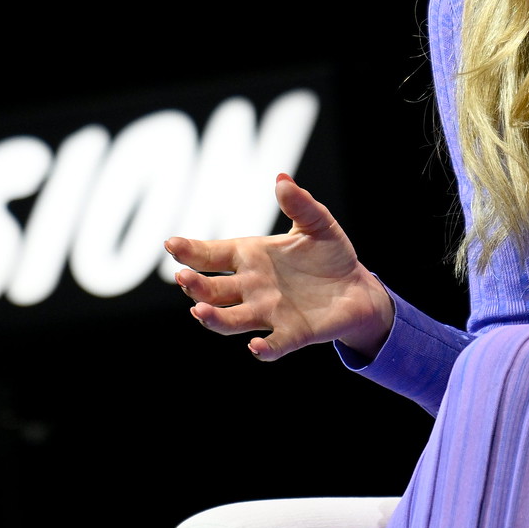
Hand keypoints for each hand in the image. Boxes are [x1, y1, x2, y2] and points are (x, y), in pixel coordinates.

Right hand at [165, 173, 393, 361]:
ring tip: (200, 311)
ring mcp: (269, 313)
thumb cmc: (330, 254)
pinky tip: (256, 346)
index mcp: (250, 257)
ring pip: (232, 320)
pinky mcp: (293, 333)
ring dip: (215, 318)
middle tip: (183, 278)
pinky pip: (274, 344)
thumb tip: (281, 179)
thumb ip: (300, 204)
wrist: (358, 288)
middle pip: (213, 290)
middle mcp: (252, 288)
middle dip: (195, 286)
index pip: (211, 255)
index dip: (190, 250)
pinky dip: (264, 348)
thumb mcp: (317, 224)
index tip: (170, 244)